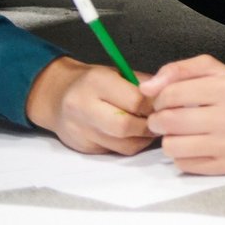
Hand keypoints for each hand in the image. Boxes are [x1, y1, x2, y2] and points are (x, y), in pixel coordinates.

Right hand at [25, 56, 153, 154]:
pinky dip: (131, 145)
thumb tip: (169, 97)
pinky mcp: (83, 147)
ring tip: (149, 128)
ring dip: (143, 139)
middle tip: (160, 121)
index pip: (135, 100)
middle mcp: (84, 107)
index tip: (164, 105)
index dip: (154, 105)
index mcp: (96, 82)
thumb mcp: (117, 73)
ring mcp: (80, 130)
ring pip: (123, 144)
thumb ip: (143, 84)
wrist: (56, 96)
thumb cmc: (94, 83)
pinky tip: (134, 135)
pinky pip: (116, 151)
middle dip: (148, 126)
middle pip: (126, 126)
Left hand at [142, 56, 224, 174]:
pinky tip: (196, 145)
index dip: (159, 98)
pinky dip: (183, 156)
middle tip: (166, 118)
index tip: (166, 101)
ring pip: (171, 146)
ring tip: (182, 132)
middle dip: (159, 120)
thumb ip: (178, 70)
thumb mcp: (213, 70)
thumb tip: (145, 88)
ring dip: (170, 139)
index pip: (170, 94)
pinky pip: (183, 165)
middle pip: (168, 122)